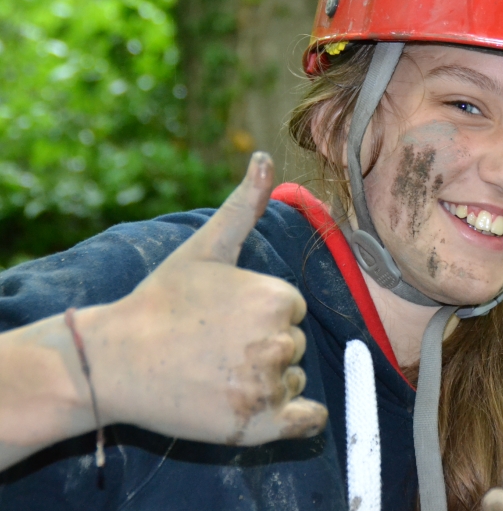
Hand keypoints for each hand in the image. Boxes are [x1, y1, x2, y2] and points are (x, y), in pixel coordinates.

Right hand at [81, 151, 327, 445]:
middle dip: (261, 348)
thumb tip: (264, 156)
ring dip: (265, 383)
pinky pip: (307, 421)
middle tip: (213, 348)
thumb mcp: (205, 248)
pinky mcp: (259, 427)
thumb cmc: (161, 301)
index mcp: (279, 297)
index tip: (221, 320)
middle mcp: (280, 341)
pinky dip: (296, 417)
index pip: (290, 310)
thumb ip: (244, 205)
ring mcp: (269, 387)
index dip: (257, 316)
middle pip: (291, 346)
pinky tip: (260, 406)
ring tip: (215, 374)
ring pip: (292, 382)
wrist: (116, 361)